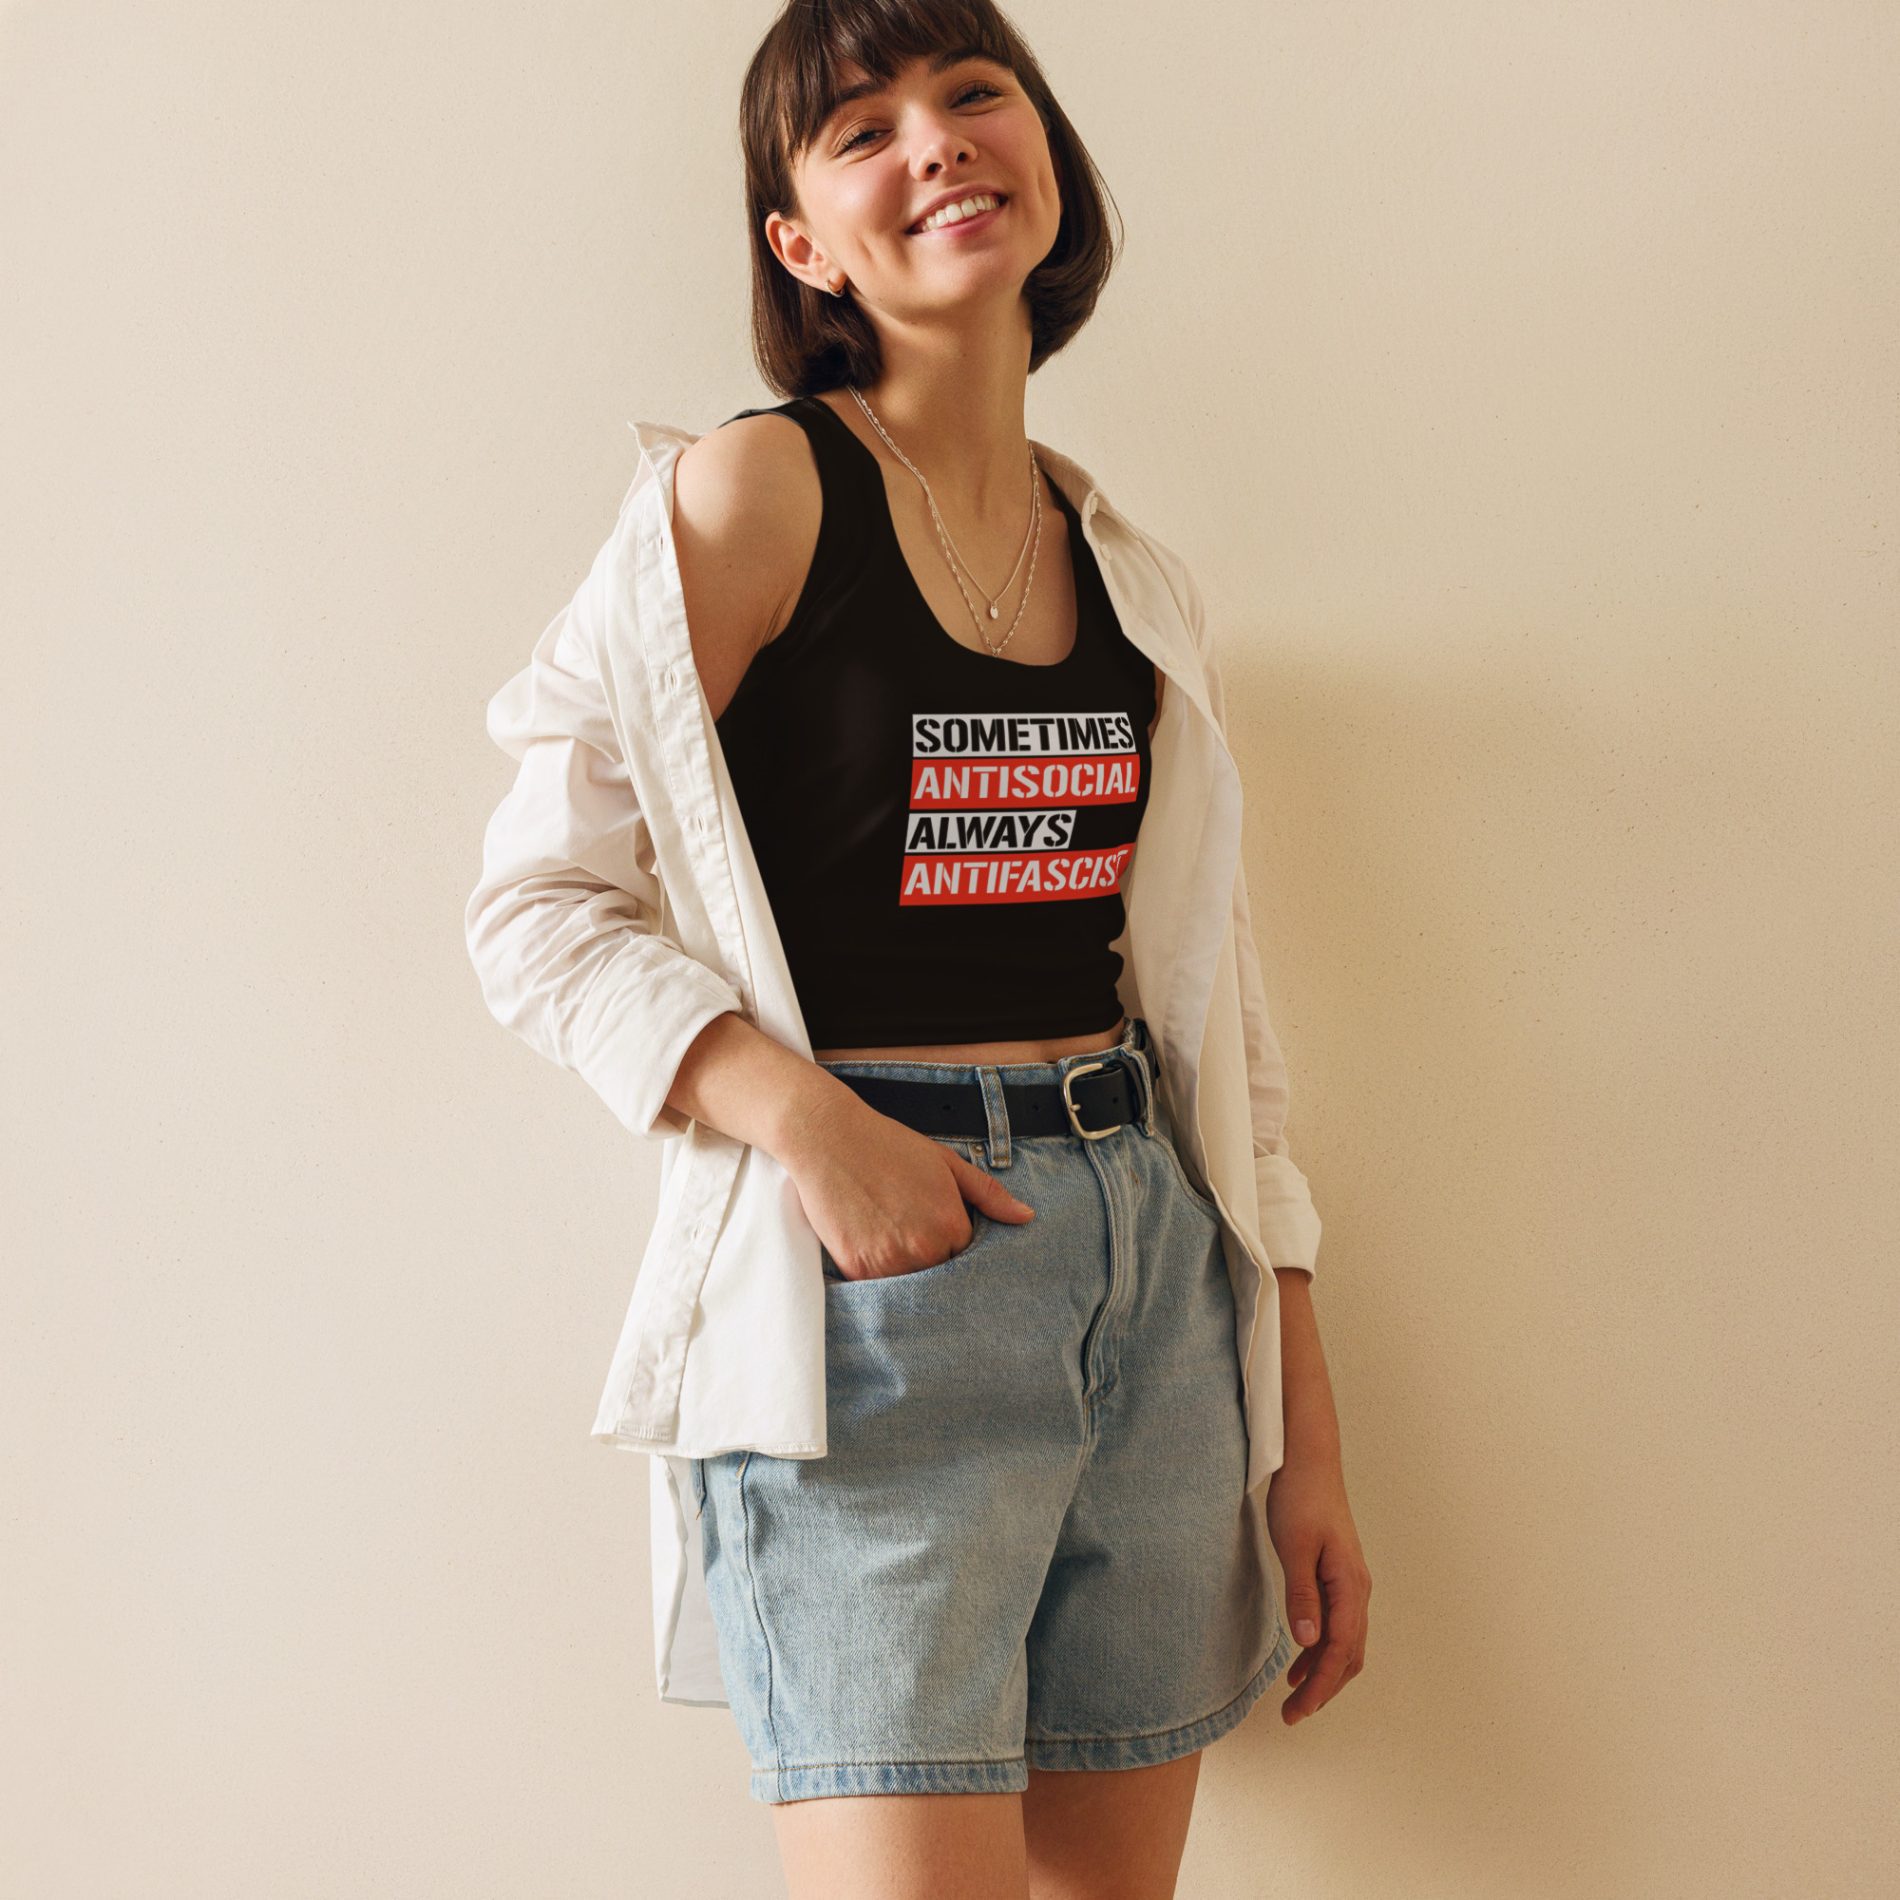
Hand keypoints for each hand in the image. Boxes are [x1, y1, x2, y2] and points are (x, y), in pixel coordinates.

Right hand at [777, 1093, 1035, 1282]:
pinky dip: (874, 1271)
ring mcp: (889, 1262)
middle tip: (907, 1228)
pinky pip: (874, 1286)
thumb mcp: (946, 1162)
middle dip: (929, 1258)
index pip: (964, 1257)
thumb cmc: (889, 1146)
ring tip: (887, 1231)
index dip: (950, 1242)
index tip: (932, 1225)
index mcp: (951, 1226)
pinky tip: (867, 1238)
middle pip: (938, 1274)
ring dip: (903, 1268)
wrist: (830, 1138)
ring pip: (908, 1285)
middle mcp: (924, 1250)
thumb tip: (1026, 1217)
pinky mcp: (856, 1268)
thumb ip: (989, 1194)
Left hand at [1264, 1443, 1370, 1725]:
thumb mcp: (1295, 1548)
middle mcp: (1358, 1590)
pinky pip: (1338, 1625)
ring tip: (1295, 1696)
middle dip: (1324, 1689)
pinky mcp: (1339, 1576)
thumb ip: (1302, 1595)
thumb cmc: (1301, 1500)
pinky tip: (1301, 1658)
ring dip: (1324, 1672)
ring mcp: (1351, 1584)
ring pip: (1346, 1644)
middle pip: (1349, 1656)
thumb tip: (1309, 1642)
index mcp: (1350, 1586)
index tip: (1297, 1712)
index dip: (1320, 1687)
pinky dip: (1322, 1649)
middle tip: (1293, 1715)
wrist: (1309, 1462)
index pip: (1340, 1652)